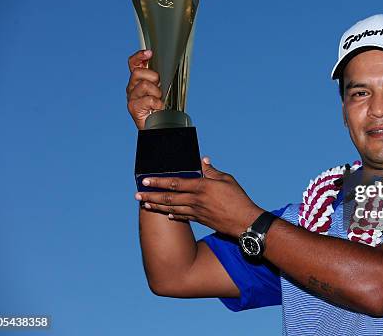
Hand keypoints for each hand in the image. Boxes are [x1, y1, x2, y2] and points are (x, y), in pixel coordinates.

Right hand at [126, 49, 163, 129]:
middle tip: (159, 87)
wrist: (157, 125)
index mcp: (138, 80)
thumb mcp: (161, 88)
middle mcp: (132, 87)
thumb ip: (159, 77)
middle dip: (153, 77)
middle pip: (138, 72)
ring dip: (156, 92)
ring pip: (144, 85)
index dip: (139, 56)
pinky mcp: (133, 107)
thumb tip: (167, 64)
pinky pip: (148, 99)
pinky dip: (157, 103)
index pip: (133, 63)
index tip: (149, 53)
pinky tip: (158, 108)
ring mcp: (131, 97)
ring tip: (158, 100)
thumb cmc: (159, 106)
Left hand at [135, 157, 264, 237]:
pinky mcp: (200, 220)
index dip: (158, 182)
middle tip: (137, 195)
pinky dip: (172, 214)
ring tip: (144, 204)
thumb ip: (212, 171)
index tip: (146, 181)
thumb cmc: (238, 198)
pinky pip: (182, 216)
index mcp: (202, 187)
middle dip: (151, 196)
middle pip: (168, 198)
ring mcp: (197, 212)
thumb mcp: (227, 180)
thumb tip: (202, 160)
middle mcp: (196, 200)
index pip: (175, 183)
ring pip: (171, 208)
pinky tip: (165, 213)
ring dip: (156, 206)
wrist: (245, 222)